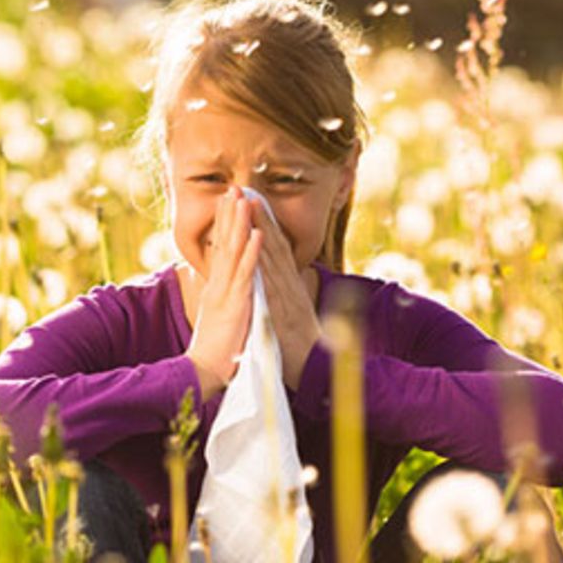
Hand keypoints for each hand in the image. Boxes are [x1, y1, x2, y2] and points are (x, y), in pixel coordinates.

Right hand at [184, 186, 262, 398]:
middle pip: (224, 243)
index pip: (220, 249)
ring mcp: (226, 293)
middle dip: (229, 214)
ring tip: (244, 199)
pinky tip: (258, 234)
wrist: (205, 372)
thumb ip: (222, 298)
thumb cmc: (216, 349)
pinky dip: (252, 253)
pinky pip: (246, 275)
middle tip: (233, 187)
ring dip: (240, 224)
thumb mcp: (219, 317)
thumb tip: (224, 285)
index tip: (228, 201)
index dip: (225, 224)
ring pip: (234, 252)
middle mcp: (219, 285)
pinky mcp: (236, 304)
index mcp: (217, 287)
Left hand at [248, 199, 322, 390]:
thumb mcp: (290, 316)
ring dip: (261, 230)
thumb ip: (284, 296)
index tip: (251, 200)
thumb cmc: (300, 347)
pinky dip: (265, 265)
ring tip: (249, 205)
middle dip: (260, 216)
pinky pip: (272, 286)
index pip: (275, 249)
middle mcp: (290, 286)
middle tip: (247, 189)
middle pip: (273, 245)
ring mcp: (288, 297)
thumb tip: (277, 282)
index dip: (263, 224)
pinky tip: (258, 248)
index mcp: (289, 287)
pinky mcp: (284, 313)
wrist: (315, 373)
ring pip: (273, 258)